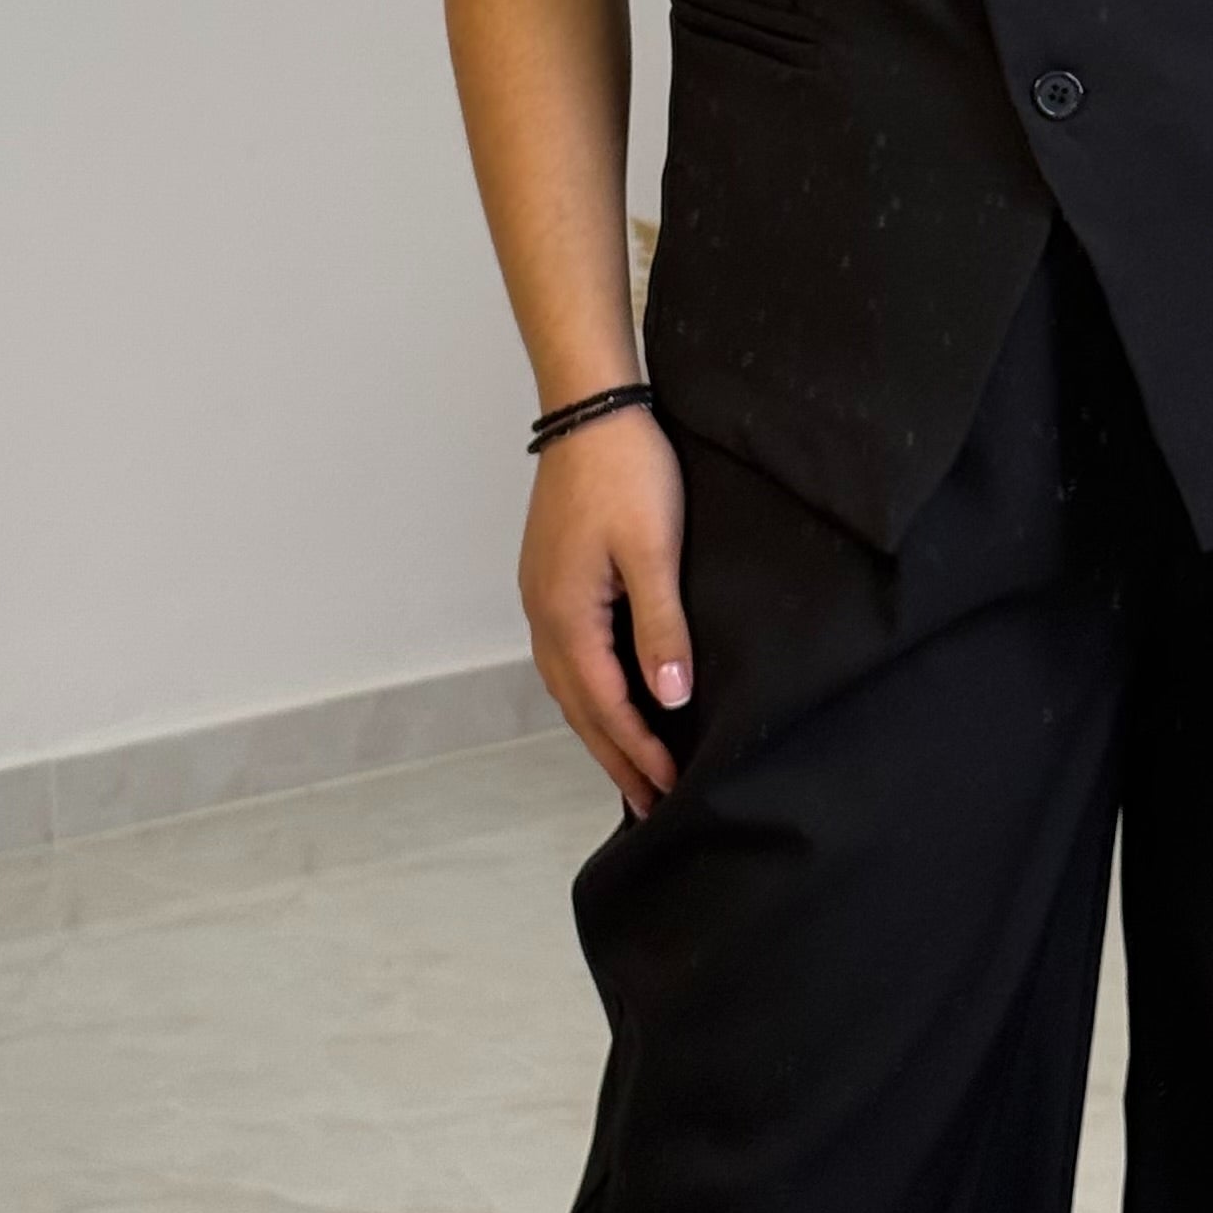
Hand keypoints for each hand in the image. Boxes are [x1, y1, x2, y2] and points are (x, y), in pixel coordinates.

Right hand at [517, 405, 692, 815]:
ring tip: (632, 765)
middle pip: (578, 707)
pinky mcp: (552, 579)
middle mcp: (544, 615)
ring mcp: (542, 597)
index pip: (605, 706)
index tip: (670, 790)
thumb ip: (662, 627)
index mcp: (567, 615)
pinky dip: (591, 691)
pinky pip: (568, 656)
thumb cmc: (627, 471)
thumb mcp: (655, 550)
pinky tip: (613, 697)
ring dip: (600, 728)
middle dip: (614, 757)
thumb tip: (670, 699)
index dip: (638, 752)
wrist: (591, 408)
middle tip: (649, 804)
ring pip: (569, 684)